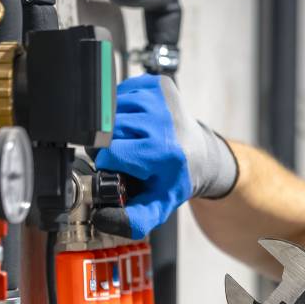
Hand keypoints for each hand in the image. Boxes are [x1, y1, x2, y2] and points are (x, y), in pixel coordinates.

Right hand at [92, 74, 237, 238]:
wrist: (202, 155)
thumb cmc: (176, 179)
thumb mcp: (157, 206)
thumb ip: (132, 220)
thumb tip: (102, 219)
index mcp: (163, 151)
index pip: (111, 153)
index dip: (107, 162)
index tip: (116, 167)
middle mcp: (163, 120)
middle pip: (109, 130)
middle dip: (108, 144)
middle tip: (124, 154)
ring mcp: (161, 98)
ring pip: (112, 109)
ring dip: (114, 125)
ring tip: (131, 138)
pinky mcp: (158, 83)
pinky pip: (121, 93)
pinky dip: (121, 108)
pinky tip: (136, 122)